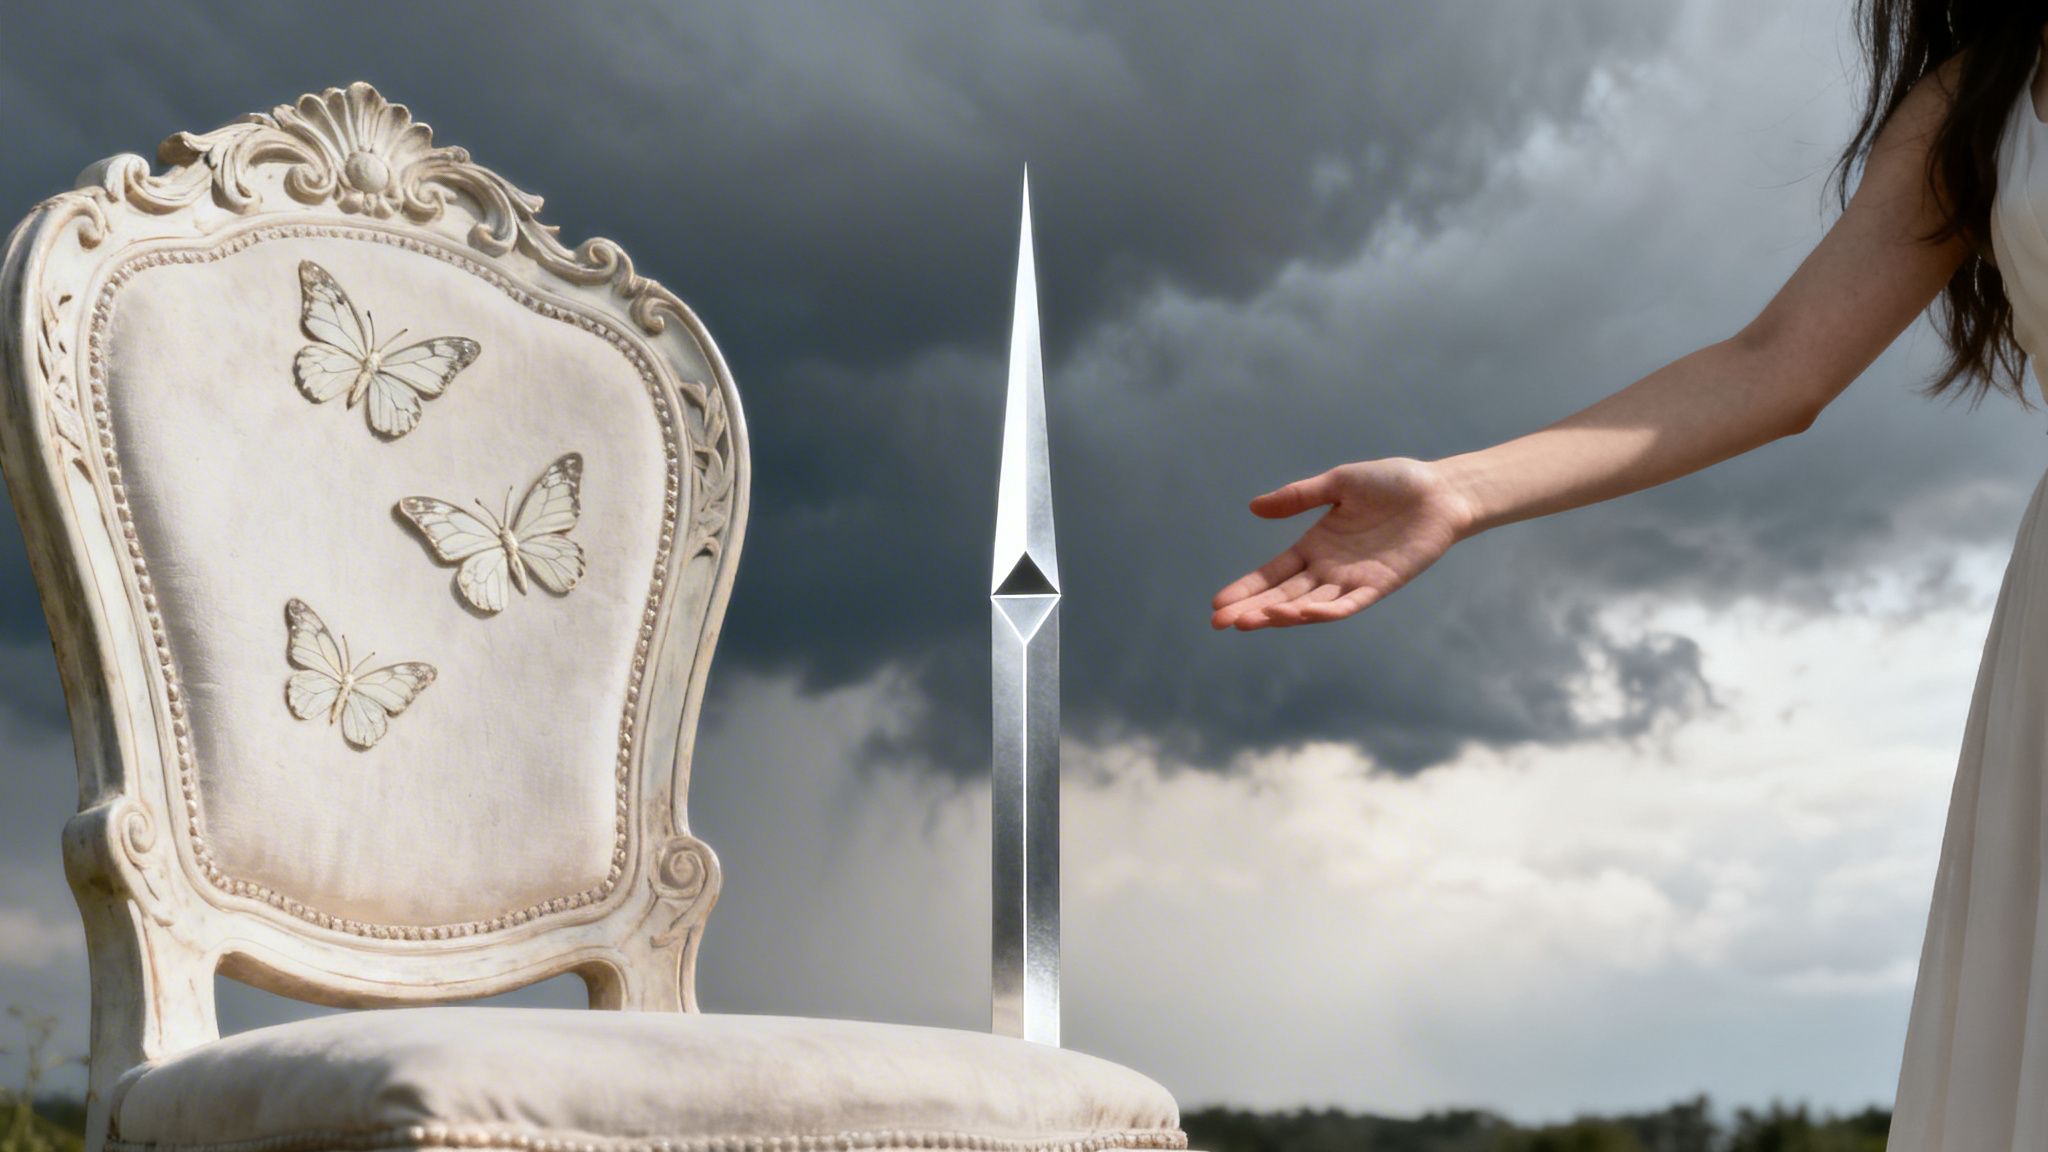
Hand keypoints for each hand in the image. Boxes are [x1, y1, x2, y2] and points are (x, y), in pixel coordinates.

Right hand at [1211, 458, 1475, 630]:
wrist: (1440, 489)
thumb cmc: (1393, 483)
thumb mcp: (1338, 483)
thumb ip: (1299, 496)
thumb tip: (1253, 507)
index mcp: (1315, 546)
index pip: (1272, 574)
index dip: (1246, 589)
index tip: (1217, 604)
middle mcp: (1329, 569)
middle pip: (1283, 596)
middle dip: (1252, 610)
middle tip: (1221, 622)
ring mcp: (1353, 580)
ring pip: (1310, 605)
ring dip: (1281, 615)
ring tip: (1251, 620)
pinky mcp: (1380, 584)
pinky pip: (1348, 604)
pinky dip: (1325, 611)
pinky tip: (1300, 614)